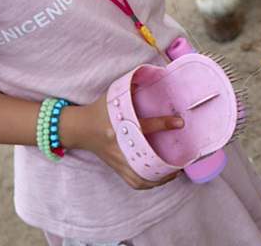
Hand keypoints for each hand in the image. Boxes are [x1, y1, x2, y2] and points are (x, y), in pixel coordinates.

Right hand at [59, 94, 183, 189]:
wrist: (78, 128)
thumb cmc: (98, 109)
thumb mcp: (113, 94)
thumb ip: (133, 86)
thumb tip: (156, 75)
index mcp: (116, 125)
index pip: (144, 126)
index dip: (163, 124)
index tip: (180, 122)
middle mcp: (116, 146)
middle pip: (143, 162)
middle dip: (164, 165)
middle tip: (182, 161)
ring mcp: (115, 160)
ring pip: (138, 178)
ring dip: (158, 179)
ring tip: (174, 173)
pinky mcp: (115, 167)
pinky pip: (132, 182)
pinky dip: (147, 184)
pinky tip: (159, 180)